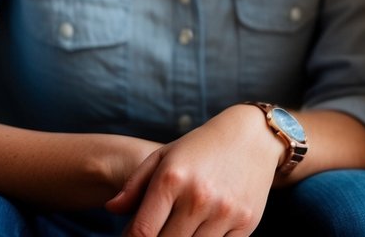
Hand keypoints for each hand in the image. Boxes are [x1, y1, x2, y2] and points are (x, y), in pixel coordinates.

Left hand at [107, 104, 284, 236]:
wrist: (253, 137)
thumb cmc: (201, 147)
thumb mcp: (164, 156)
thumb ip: (134, 185)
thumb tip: (111, 209)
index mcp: (172, 179)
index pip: (141, 233)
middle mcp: (198, 197)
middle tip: (157, 232)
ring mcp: (224, 212)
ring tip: (178, 231)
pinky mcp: (246, 223)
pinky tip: (199, 233)